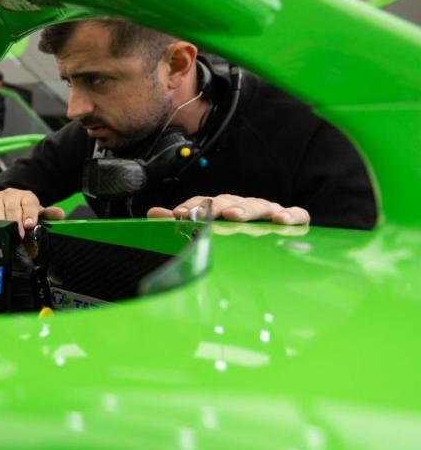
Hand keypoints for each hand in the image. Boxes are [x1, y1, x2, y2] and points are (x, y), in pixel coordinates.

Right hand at [0, 188, 65, 236]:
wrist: (1, 202)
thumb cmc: (21, 210)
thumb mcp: (35, 212)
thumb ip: (48, 215)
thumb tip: (60, 214)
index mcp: (26, 196)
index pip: (29, 203)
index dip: (29, 214)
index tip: (29, 224)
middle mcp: (11, 195)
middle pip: (13, 207)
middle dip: (16, 222)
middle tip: (19, 235)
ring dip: (1, 222)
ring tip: (4, 232)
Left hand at [147, 194, 309, 224]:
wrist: (275, 248)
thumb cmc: (236, 237)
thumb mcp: (206, 231)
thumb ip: (180, 224)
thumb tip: (152, 213)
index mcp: (223, 207)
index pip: (205, 202)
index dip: (192, 206)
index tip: (177, 215)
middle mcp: (244, 207)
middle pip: (231, 201)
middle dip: (216, 206)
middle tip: (207, 213)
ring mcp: (268, 212)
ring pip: (259, 205)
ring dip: (247, 210)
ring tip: (235, 216)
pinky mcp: (292, 221)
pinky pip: (297, 215)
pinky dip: (291, 215)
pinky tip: (281, 220)